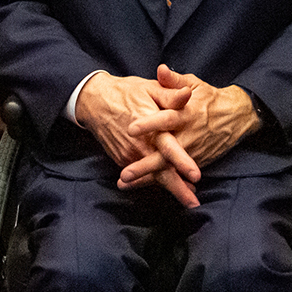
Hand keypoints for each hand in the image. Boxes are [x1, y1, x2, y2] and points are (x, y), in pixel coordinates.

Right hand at [76, 70, 202, 205]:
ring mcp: (130, 154)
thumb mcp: (150, 88)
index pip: (167, 146)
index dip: (181, 161)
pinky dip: (156, 181)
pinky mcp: (123, 159)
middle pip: (160, 171)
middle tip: (194, 203)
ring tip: (189, 199)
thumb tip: (188, 94)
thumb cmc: (127, 93)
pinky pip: (142, 173)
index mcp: (149, 124)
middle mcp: (139, 144)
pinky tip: (172, 187)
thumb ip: (170, 95)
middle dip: (178, 188)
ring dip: (171, 188)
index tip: (196, 175)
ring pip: (152, 176)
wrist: (95, 101)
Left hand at [118, 65, 261, 195]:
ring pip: (169, 168)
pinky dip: (159, 181)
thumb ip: (174, 81)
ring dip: (147, 178)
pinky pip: (176, 174)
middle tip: (125, 173)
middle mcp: (189, 136)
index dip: (150, 124)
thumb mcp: (194, 85)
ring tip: (125, 183)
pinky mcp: (196, 162)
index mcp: (187, 114)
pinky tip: (139, 186)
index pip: (166, 119)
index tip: (131, 128)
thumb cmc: (209, 98)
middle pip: (165, 153)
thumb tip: (160, 69)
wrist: (237, 117)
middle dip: (145, 165)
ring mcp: (193, 152)